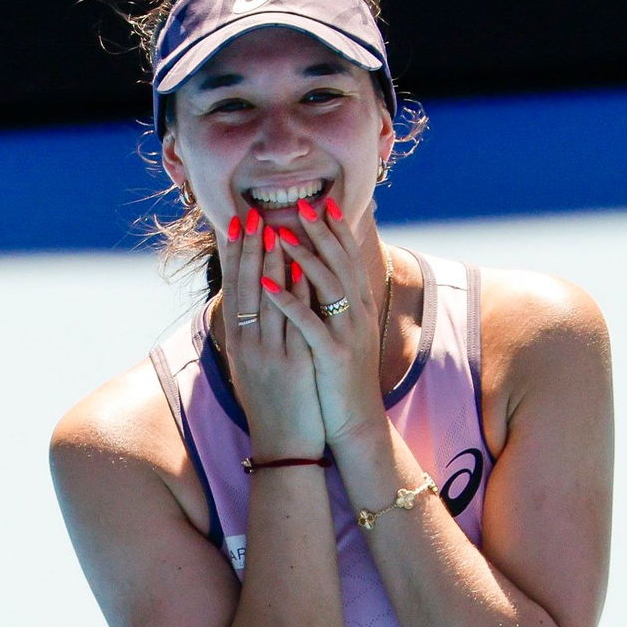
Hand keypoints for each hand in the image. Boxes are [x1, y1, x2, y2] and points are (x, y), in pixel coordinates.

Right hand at [216, 208, 325, 457]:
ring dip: (272, 261)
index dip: (234, 255)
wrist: (284, 448)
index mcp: (237, 343)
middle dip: (249, 249)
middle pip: (246, 287)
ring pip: (269, 300)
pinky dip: (298, 293)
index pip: (232, 288)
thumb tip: (251, 300)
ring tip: (276, 227)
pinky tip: (303, 268)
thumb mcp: (253, 366)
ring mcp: (270, 354)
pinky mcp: (295, 365)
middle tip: (251, 214)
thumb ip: (252, 333)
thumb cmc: (271, 405)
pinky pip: (296, 321)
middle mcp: (248, 345)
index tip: (236, 223)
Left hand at [261, 197, 388, 448]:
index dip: (337, 231)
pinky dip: (287, 301)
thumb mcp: (340, 335)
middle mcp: (357, 315)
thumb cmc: (340, 378)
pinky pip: (308, 323)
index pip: (348, 260)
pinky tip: (267, 283)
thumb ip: (332, 306)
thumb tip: (315, 279)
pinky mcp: (332, 355)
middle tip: (306, 204)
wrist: (355, 422)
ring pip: (326, 286)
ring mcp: (346, 334)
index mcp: (358, 308)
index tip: (324, 204)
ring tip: (280, 234)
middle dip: (322, 233)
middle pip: (340, 264)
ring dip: (303, 257)